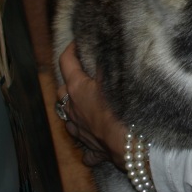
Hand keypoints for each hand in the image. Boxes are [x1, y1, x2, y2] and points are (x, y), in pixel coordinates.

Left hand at [56, 42, 126, 170]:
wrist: (130, 145)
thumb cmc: (122, 108)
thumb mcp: (115, 76)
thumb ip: (107, 60)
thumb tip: (103, 44)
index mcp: (77, 89)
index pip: (66, 62)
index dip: (70, 50)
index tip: (77, 43)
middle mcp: (72, 109)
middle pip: (62, 91)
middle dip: (69, 82)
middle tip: (83, 75)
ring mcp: (79, 130)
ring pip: (68, 118)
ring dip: (74, 109)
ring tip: (86, 104)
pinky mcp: (91, 149)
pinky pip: (85, 145)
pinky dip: (87, 138)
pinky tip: (94, 138)